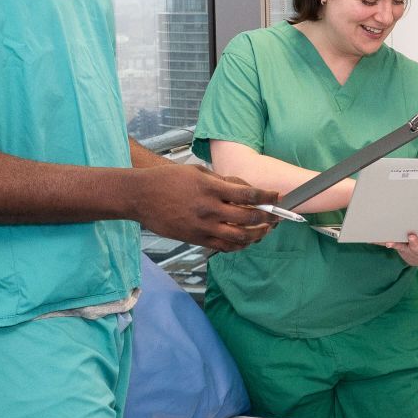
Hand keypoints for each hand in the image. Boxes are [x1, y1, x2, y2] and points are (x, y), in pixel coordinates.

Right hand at [134, 167, 278, 252]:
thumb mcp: (197, 171)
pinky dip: (239, 245)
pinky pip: (224, 246)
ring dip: (257, 235)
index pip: (248, 194)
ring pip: (239, 237)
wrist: (140, 196)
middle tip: (276, 216)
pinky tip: (246, 241)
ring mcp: (203, 226)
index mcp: (211, 188)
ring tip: (264, 231)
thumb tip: (242, 188)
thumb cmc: (167, 179)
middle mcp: (209, 209)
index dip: (266, 197)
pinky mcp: (196, 239)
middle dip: (267, 218)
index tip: (276, 197)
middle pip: (249, 217)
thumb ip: (221, 180)